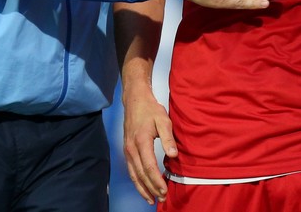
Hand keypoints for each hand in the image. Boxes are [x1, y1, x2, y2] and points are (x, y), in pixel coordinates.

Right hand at [122, 86, 177, 204]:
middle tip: (162, 199)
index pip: (149, 167)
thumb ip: (168, 138)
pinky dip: (137, 181)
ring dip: (142, 188)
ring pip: (133, 174)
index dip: (156, 181)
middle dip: (151, 188)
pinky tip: (143, 188)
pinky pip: (131, 170)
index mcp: (141, 141)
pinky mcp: (126, 150)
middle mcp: (131, 148)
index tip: (165, 190)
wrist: (134, 100)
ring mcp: (127, 150)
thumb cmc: (150, 109)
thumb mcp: (163, 120)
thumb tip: (173, 155)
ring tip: (151, 200)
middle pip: (140, 174)